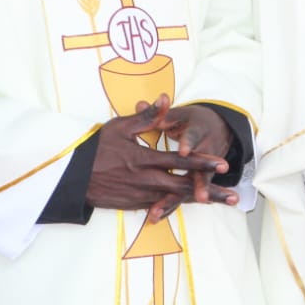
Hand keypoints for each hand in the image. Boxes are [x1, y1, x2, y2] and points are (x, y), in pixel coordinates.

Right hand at [85, 94, 230, 222]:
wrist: (70, 177)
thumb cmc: (95, 147)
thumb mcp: (120, 126)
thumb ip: (147, 116)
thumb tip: (166, 98)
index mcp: (144, 159)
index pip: (180, 162)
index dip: (203, 162)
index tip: (223, 164)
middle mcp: (145, 180)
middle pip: (183, 187)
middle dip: (210, 191)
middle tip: (234, 195)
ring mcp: (139, 195)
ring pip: (174, 199)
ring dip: (198, 200)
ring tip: (221, 202)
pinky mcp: (132, 205)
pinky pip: (159, 206)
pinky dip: (178, 206)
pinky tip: (194, 205)